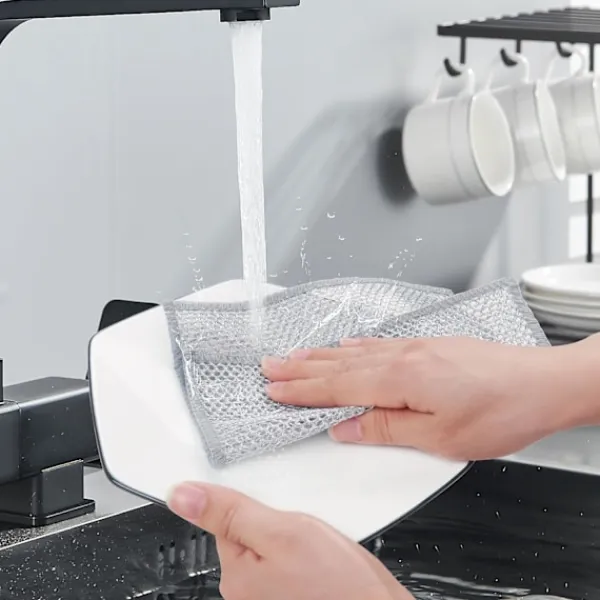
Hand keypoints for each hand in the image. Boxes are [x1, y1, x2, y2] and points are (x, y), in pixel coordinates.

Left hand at [167, 482, 411, 599]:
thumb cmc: (341, 586)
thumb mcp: (284, 532)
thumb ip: (231, 512)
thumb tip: (181, 495)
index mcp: (236, 574)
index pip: (227, 518)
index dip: (254, 504)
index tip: (274, 503)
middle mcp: (245, 593)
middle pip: (249, 533)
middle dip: (276, 522)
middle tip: (304, 531)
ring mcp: (268, 598)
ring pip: (271, 547)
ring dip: (291, 538)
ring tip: (318, 548)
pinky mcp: (289, 597)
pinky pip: (287, 563)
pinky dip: (303, 554)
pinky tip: (323, 560)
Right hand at [262, 336, 594, 460]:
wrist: (542, 384)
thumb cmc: (500, 412)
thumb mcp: (440, 436)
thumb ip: (387, 428)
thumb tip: (348, 428)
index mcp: (401, 379)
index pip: (337, 385)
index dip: (302, 389)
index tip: (275, 389)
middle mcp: (403, 356)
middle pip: (339, 363)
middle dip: (300, 366)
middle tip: (269, 365)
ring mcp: (416, 347)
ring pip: (355, 351)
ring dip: (321, 354)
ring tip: (294, 354)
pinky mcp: (429, 345)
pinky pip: (378, 344)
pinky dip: (354, 346)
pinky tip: (346, 346)